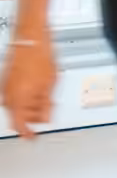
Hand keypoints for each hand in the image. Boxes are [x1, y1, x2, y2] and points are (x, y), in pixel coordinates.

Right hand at [2, 20, 56, 138]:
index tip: (33, 138)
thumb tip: (46, 118)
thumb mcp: (50, 86)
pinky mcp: (6, 80)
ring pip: (16, 106)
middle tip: (46, 113)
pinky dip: (25, 97)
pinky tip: (37, 91)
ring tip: (45, 99)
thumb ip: (46, 105)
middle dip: (33, 117)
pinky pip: (14, 95)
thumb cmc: (40, 58)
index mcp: (18, 100)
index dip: (28, 135)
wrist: (31, 39)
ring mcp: (5, 87)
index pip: (20, 127)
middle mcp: (8, 96)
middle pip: (18, 117)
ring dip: (30, 106)